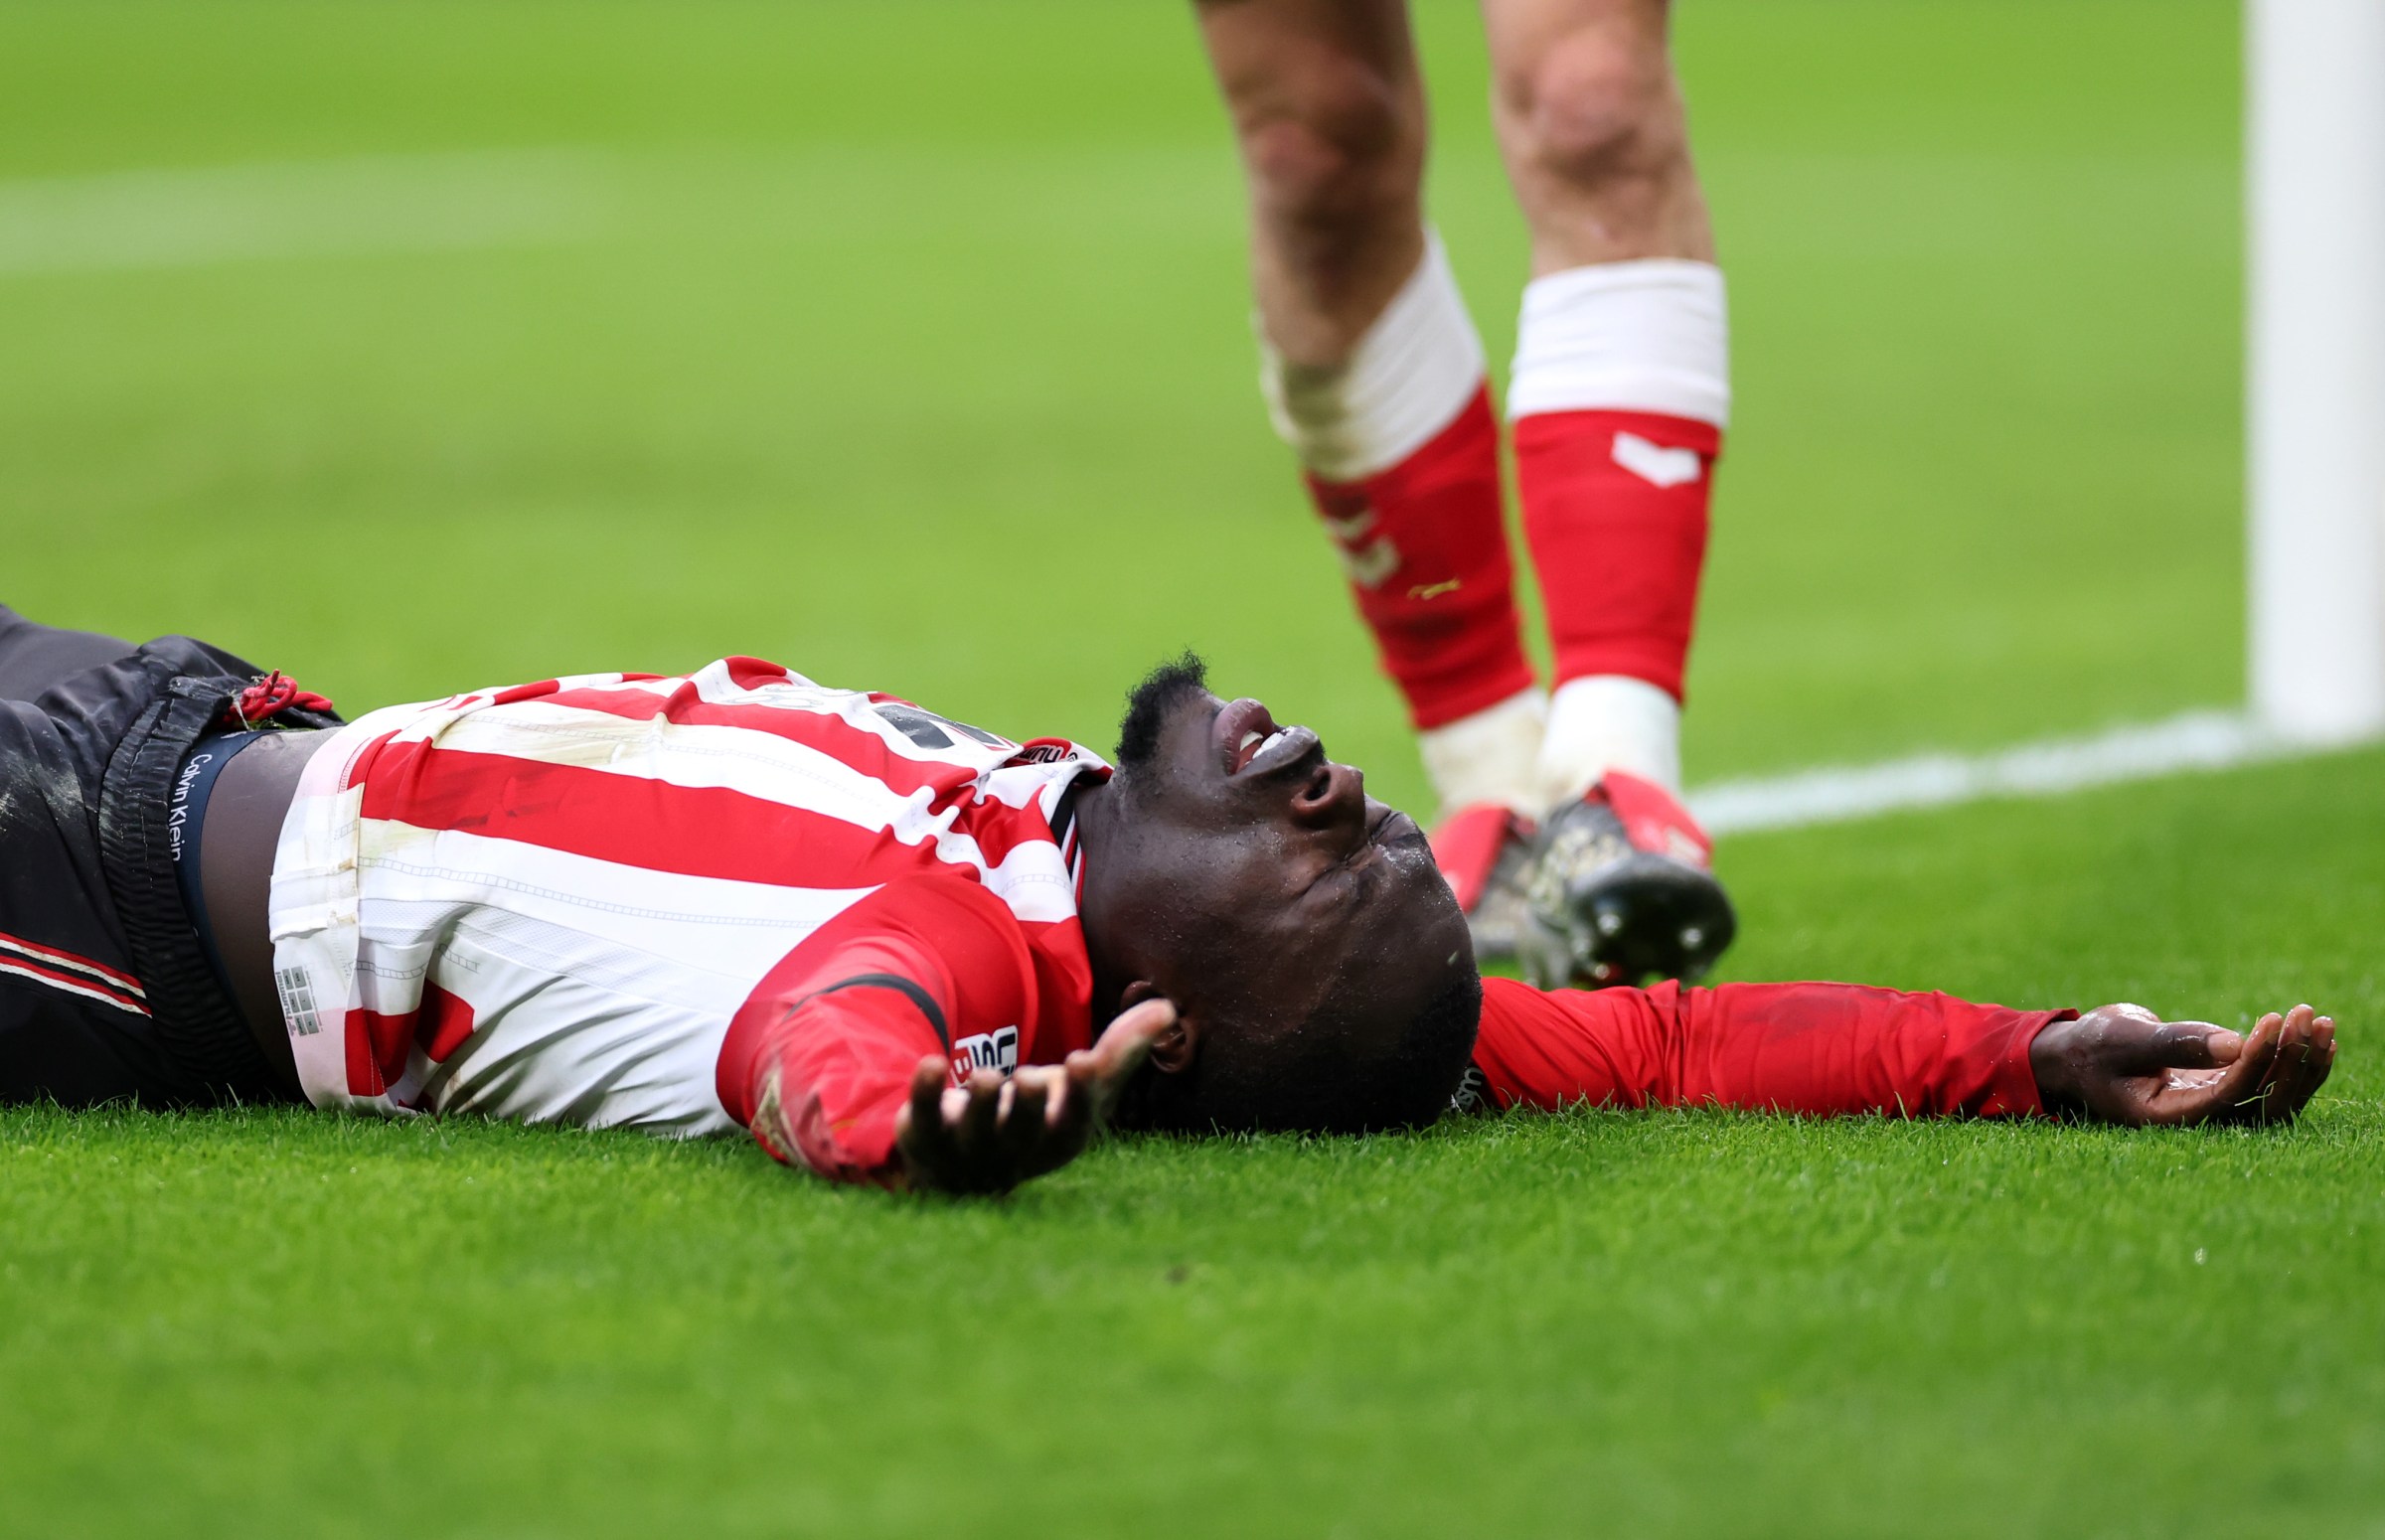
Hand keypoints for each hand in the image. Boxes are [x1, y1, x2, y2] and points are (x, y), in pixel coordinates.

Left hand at [893, 999, 1175, 1194]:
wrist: (970, 1164)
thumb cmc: (1041, 1116)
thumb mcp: (1081, 1088)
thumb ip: (1121, 1050)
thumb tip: (1168, 1007)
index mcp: (1058, 1139)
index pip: (1072, 1123)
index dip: (1077, 1095)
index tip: (1082, 1060)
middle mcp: (1014, 1151)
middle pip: (1023, 1133)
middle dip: (1027, 1107)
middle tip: (1027, 1078)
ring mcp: (968, 1149)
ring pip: (975, 1130)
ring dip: (981, 1104)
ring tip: (986, 1077)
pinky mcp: (926, 1137)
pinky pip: (922, 1119)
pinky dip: (924, 1094)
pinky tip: (931, 1063)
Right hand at [2029, 1002, 2336, 1127]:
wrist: (2080, 1056)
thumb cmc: (2092, 1047)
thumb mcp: (2124, 1038)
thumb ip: (2176, 1043)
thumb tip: (2236, 1044)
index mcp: (2168, 1115)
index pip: (2229, 1095)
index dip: (2258, 1061)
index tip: (2274, 1021)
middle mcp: (2200, 1118)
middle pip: (2264, 1105)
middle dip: (2291, 1061)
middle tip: (2306, 1016)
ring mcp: (2215, 1105)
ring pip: (2276, 1097)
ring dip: (2302, 1060)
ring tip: (2319, 1020)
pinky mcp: (2224, 1087)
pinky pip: (2272, 1084)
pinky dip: (2296, 1061)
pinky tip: (2321, 1039)